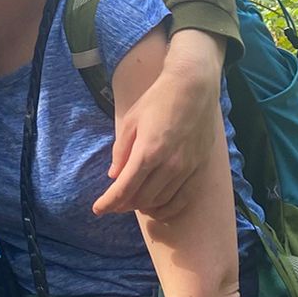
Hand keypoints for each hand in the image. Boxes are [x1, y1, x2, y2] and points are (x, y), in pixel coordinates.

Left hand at [93, 29, 223, 220]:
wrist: (193, 87)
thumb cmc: (158, 100)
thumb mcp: (131, 121)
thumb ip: (121, 151)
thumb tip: (114, 175)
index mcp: (147, 152)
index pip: (124, 189)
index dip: (109, 203)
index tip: (98, 209)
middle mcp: (168, 165)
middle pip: (141, 199)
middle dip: (124, 204)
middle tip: (115, 202)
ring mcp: (186, 169)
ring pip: (161, 201)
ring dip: (144, 206)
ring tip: (134, 202)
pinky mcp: (199, 168)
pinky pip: (182, 199)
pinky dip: (167, 209)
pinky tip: (158, 208)